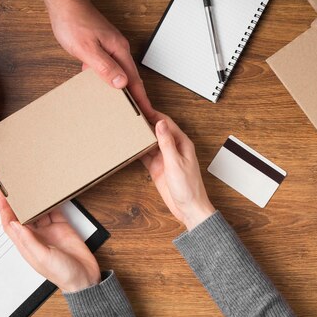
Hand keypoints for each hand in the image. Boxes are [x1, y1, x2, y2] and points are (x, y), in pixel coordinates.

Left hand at [0, 191, 100, 291]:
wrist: (84, 277)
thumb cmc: (62, 273)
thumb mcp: (42, 257)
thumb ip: (29, 240)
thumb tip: (14, 223)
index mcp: (26, 245)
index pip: (9, 224)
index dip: (3, 209)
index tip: (1, 193)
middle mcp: (35, 236)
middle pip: (21, 215)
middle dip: (15, 201)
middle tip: (12, 184)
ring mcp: (49, 231)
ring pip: (36, 210)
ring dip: (32, 200)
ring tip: (29, 185)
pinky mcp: (62, 226)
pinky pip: (53, 210)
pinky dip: (50, 202)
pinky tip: (48, 193)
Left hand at [49, 0, 155, 119]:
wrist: (65, 4)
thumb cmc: (74, 23)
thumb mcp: (88, 49)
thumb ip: (105, 67)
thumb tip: (122, 83)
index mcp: (120, 51)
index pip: (134, 81)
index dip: (141, 99)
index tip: (147, 114)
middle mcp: (119, 50)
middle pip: (131, 79)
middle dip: (135, 98)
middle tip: (138, 116)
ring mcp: (111, 49)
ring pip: (119, 74)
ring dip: (121, 91)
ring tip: (123, 108)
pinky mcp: (103, 48)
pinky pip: (109, 68)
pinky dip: (107, 81)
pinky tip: (100, 88)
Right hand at [141, 114, 214, 229]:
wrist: (189, 208)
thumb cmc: (189, 188)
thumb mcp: (176, 163)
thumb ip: (167, 143)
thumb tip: (161, 124)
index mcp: (182, 144)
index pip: (166, 124)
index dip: (154, 114)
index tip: (142, 107)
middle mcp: (173, 149)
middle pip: (157, 131)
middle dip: (145, 124)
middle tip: (130, 116)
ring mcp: (165, 159)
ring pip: (150, 143)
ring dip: (140, 138)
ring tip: (127, 129)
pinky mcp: (158, 169)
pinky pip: (146, 156)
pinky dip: (138, 152)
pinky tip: (130, 147)